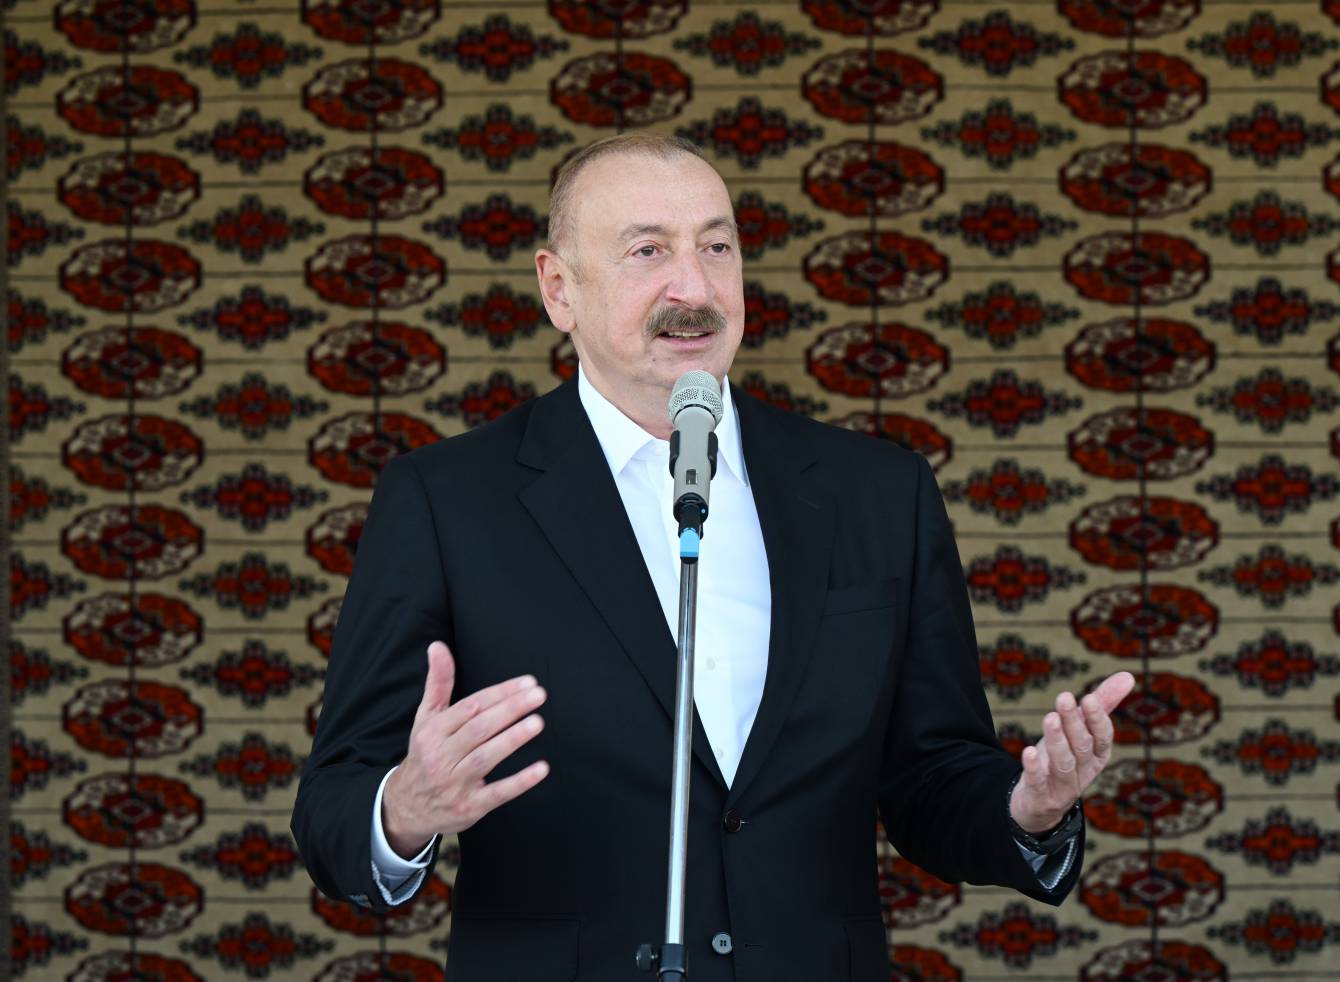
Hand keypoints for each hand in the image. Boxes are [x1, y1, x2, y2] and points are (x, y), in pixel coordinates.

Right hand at [382, 641, 549, 857]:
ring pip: (486, 757)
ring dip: (512, 739)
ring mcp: (454, 783)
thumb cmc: (425, 754)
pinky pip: (497, 793)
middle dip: (510, 710)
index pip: (470, 707)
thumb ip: (438, 683)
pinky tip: (541, 768)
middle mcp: (441, 755)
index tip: (527, 683)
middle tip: (538, 696)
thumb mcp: (426, 719)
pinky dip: (520, 782)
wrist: (406, 807)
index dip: (500, 693)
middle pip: (479, 728)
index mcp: (432, 731)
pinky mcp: (469, 807)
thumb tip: (437, 646)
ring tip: (537, 722)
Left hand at [1009, 671, 1134, 833]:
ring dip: (1057, 740)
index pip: (1103, 738)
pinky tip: (1028, 751)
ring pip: (1064, 763)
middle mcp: (1084, 771)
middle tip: (1064, 697)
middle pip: (1081, 746)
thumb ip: (1103, 705)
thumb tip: (1128, 675)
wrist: (1042, 803)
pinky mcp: (1040, 796)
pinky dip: (1034, 767)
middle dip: (1074, 722)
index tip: (1089, 697)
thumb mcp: (1081, 731)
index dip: (1098, 719)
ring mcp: (1063, 786)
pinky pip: (1038, 782)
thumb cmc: (1066, 757)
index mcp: (1097, 755)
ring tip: (1050, 718)